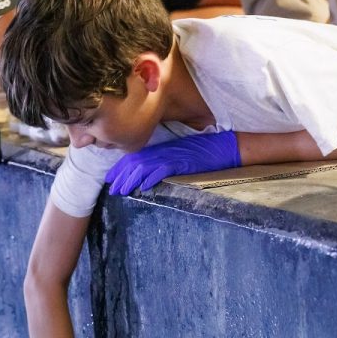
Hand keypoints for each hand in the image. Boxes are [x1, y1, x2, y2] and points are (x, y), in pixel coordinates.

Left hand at [105, 131, 240, 195]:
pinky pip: (163, 170)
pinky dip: (151, 178)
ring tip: (120, 191)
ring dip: (131, 179)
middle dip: (120, 174)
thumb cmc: (207, 152)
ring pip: (145, 166)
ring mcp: (173, 155)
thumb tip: (152, 175)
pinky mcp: (183, 162)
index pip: (136, 156)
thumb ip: (167, 162)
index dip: (121, 167)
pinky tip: (142, 187)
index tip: (110, 177)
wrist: (227, 147)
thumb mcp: (182, 156)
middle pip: (135, 161)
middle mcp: (165, 150)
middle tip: (109, 186)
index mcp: (163, 148)